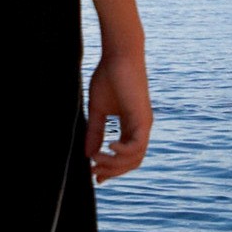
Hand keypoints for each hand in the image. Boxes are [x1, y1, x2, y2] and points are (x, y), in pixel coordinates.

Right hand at [87, 47, 152, 183]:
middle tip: (94, 172)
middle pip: (131, 162)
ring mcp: (144, 124)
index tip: (94, 176)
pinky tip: (108, 147)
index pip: (126, 157)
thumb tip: (88, 154)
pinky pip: (136, 146)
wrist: (119, 55)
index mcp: (132, 126)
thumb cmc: (109, 76)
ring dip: (114, 163)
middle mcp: (141, 128)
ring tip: (96, 158)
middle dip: (112, 171)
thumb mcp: (98, 110)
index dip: (111, 169)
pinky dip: (122, 152)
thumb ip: (95, 132)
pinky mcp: (143, 119)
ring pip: (135, 158)